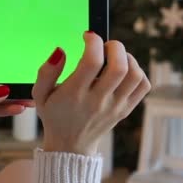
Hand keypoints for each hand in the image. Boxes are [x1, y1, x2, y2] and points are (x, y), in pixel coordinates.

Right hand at [33, 32, 150, 155]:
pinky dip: (138, 71)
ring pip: (134, 75)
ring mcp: (115, 106)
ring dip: (128, 57)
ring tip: (114, 56)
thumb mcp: (39, 94)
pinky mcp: (125, 110)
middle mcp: (97, 101)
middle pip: (119, 67)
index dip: (93, 42)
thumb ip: (46, 71)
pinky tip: (124, 69)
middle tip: (104, 45)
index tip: (88, 36)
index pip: (92, 61)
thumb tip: (60, 50)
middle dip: (114, 46)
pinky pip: (143, 86)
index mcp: (75, 94)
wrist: (70, 146)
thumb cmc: (54, 114)